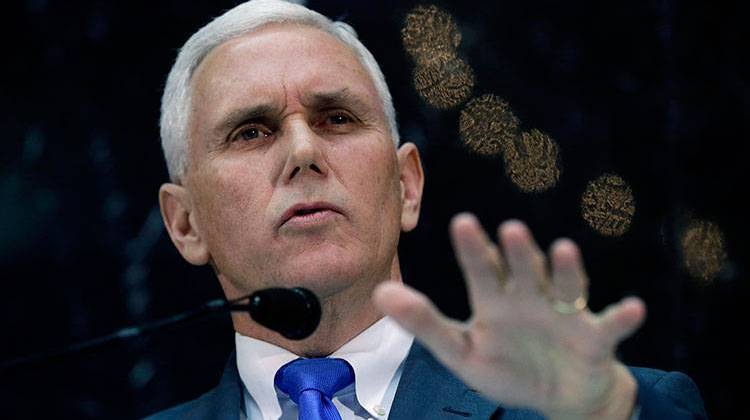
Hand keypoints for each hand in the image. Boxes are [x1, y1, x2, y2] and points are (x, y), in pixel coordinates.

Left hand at [373, 213, 645, 418]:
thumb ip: (423, 323)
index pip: (482, 268)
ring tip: (563, 251)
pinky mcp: (595, 338)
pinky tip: (633, 309)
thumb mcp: (460, 350)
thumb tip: (379, 293)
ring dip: (566, 271)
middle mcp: (531, 297)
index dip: (474, 248)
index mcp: (496, 298)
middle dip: (519, 252)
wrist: (557, 396)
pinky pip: (610, 326)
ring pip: (566, 288)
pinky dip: (621, 318)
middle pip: (524, 270)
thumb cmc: (506, 366)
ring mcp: (564, 316)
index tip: (463, 223)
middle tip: (510, 230)